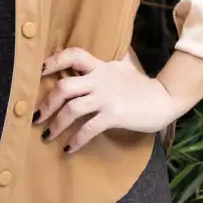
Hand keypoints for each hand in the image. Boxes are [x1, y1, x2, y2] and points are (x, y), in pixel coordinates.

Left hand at [35, 47, 185, 153]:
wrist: (165, 99)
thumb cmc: (143, 86)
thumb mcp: (125, 67)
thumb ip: (110, 62)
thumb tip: (103, 54)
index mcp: (101, 66)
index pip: (74, 55)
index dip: (54, 61)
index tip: (39, 71)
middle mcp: (100, 80)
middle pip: (64, 87)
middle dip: (47, 103)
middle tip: (37, 117)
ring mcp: (106, 97)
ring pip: (72, 109)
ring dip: (56, 124)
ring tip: (47, 136)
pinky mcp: (114, 115)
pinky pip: (88, 128)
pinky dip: (76, 140)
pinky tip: (69, 148)